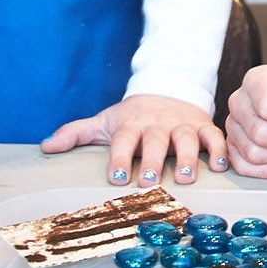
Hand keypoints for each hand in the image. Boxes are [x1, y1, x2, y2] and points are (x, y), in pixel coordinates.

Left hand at [40, 94, 225, 185]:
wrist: (168, 85)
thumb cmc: (133, 115)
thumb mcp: (105, 120)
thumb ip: (76, 132)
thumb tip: (45, 147)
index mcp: (132, 124)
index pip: (124, 140)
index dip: (120, 158)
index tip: (116, 177)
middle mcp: (158, 124)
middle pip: (156, 141)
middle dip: (153, 160)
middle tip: (150, 181)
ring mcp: (182, 124)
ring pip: (187, 139)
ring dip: (188, 157)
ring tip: (186, 177)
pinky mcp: (203, 124)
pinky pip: (214, 136)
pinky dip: (219, 149)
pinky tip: (221, 166)